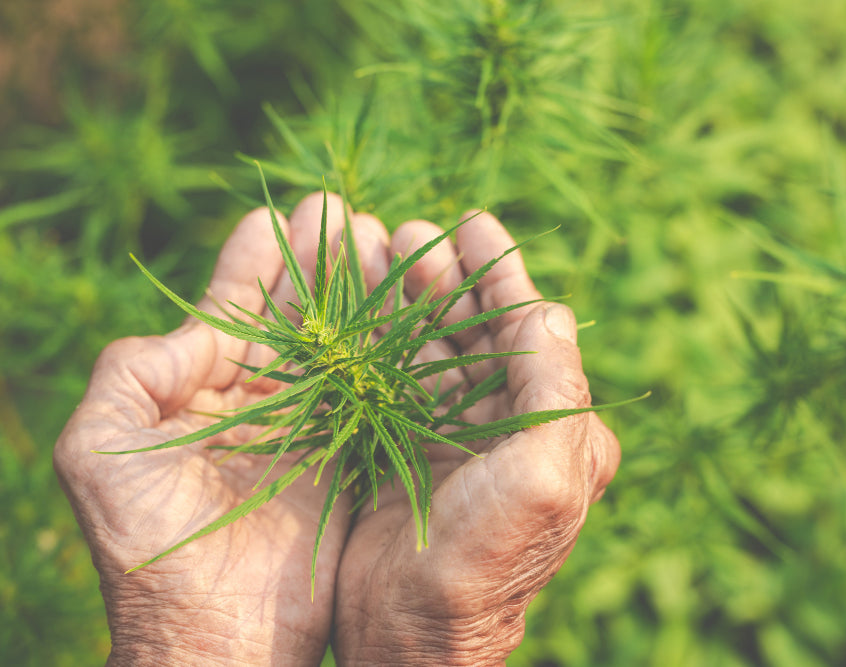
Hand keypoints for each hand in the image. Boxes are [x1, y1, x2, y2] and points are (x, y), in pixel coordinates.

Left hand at [53, 195, 355, 664]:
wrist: (212, 635)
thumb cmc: (144, 547)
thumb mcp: (99, 450)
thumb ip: (131, 375)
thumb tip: (191, 332)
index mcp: (199, 393)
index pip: (232, 310)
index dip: (256, 261)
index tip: (281, 212)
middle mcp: (259, 403)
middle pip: (296, 318)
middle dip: (319, 266)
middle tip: (347, 216)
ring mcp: (309, 430)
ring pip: (341, 348)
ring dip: (363, 297)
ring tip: (385, 243)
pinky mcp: (351, 462)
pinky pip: (376, 397)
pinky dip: (396, 356)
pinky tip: (414, 315)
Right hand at [330, 209, 620, 664]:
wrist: (417, 638)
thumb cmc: (490, 559)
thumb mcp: (545, 472)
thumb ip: (555, 386)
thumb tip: (550, 307)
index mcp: (556, 429)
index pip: (529, 330)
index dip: (501, 274)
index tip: (472, 222)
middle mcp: (508, 429)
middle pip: (475, 331)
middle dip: (445, 278)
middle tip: (411, 230)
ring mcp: (454, 441)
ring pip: (430, 348)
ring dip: (405, 299)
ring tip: (376, 250)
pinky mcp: (404, 455)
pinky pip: (390, 381)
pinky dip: (373, 341)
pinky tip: (351, 307)